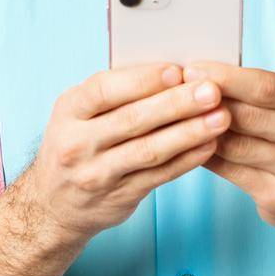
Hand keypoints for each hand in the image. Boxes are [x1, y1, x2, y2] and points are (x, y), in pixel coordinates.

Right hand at [24, 62, 229, 243]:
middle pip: (133, 120)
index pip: (105, 90)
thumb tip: (172, 70)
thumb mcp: (79, 113)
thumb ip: (116, 94)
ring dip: (190, 132)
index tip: (177, 70)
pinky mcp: (119, 198)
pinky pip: (160, 176)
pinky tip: (210, 145)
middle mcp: (77, 143)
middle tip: (212, 91)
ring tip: (221, 117)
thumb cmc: (78, 143)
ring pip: (150, 150)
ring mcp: (97, 174)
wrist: (53, 205)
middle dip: (177, 103)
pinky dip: (187, 160)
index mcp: (68, 110)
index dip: (142, 79)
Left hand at [187, 61, 274, 232]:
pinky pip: (232, 172)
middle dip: (207, 103)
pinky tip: (191, 147)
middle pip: (248, 116)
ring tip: (178, 119)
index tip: (192, 69)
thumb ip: (256, 91)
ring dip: (202, 132)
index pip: (265, 85)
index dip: (225, 77)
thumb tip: (201, 74)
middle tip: (174, 94)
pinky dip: (207, 156)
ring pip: (236, 145)